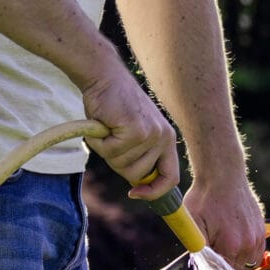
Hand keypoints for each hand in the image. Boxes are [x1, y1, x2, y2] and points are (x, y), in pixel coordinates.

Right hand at [81, 58, 179, 197]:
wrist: (103, 76)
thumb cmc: (113, 106)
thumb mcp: (133, 132)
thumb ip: (139, 155)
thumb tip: (138, 184)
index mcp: (166, 139)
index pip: (171, 178)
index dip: (153, 192)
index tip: (134, 193)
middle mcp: (163, 137)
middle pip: (136, 175)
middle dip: (117, 162)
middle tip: (110, 139)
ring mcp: (151, 134)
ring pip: (121, 165)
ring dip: (106, 150)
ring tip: (107, 128)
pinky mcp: (136, 130)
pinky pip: (110, 151)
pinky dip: (98, 141)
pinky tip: (101, 123)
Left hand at [182, 173, 267, 269]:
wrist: (222, 175)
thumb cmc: (205, 197)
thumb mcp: (193, 223)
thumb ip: (198, 248)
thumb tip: (203, 265)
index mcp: (230, 245)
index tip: (208, 264)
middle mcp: (248, 243)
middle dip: (225, 266)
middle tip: (214, 252)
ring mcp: (257, 236)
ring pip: (249, 264)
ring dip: (238, 261)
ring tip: (225, 249)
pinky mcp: (261, 229)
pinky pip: (258, 252)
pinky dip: (248, 253)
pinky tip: (237, 245)